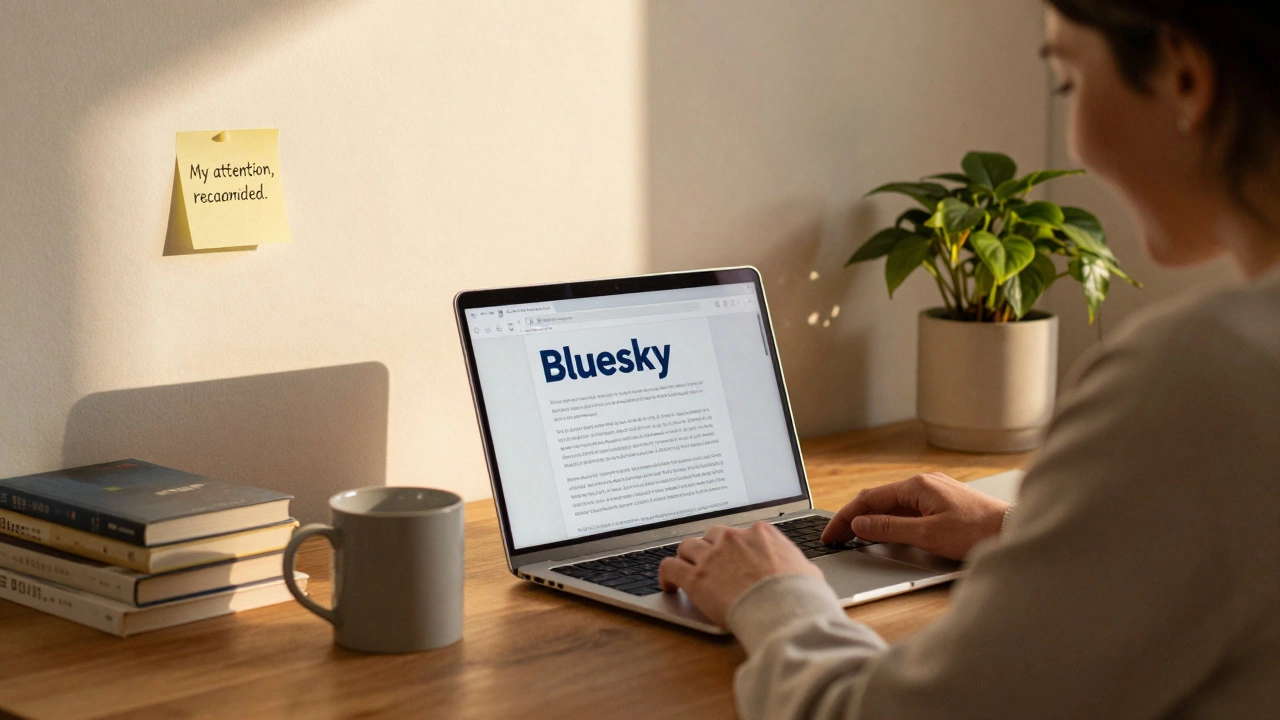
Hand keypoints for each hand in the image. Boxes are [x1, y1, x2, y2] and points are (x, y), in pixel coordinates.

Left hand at [658, 522, 822, 626]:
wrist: (784, 611)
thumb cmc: (800, 596)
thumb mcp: (808, 572)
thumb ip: (797, 565)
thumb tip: (802, 572)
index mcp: (760, 533)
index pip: (739, 532)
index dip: (733, 547)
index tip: (732, 557)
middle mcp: (733, 539)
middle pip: (711, 536)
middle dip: (710, 549)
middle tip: (710, 565)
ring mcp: (712, 556)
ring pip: (687, 547)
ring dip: (687, 559)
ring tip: (686, 572)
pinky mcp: (695, 577)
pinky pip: (669, 567)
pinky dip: (666, 575)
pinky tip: (669, 585)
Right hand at [820, 472, 1008, 560]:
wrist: (1012, 530)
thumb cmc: (976, 532)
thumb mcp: (926, 535)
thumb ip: (889, 528)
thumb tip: (860, 523)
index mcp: (916, 486)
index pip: (868, 499)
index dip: (845, 518)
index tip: (831, 534)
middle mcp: (923, 483)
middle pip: (877, 499)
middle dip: (853, 518)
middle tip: (836, 538)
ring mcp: (933, 491)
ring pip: (891, 504)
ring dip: (870, 520)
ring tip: (853, 537)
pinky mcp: (942, 502)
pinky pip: (906, 509)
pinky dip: (888, 520)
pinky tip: (884, 532)